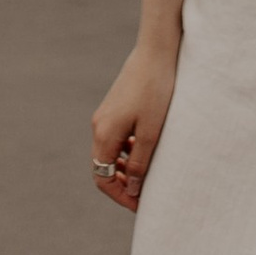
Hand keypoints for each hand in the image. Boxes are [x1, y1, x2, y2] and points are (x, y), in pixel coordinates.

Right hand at [89, 40, 175, 211]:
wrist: (156, 50)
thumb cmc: (156, 90)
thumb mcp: (151, 132)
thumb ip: (139, 162)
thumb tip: (132, 188)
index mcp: (104, 134)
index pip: (102, 178)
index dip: (120, 195)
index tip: (140, 205)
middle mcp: (99, 125)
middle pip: (103, 167)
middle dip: (121, 184)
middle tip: (143, 195)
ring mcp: (106, 114)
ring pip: (110, 152)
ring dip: (124, 168)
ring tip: (146, 176)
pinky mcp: (115, 106)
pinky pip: (116, 137)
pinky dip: (126, 150)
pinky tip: (144, 150)